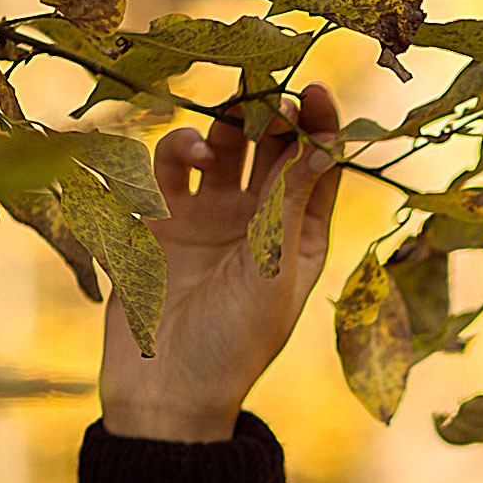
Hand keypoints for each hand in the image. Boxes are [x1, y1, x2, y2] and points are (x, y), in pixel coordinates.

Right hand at [98, 86, 343, 441]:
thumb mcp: (274, 272)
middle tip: (260, 90)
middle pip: (267, 147)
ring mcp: (208, 217)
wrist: (166, 392)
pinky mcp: (159, 222)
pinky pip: (168, 169)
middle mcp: (257, 219)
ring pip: (219, 148)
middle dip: (266, 114)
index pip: (316, 165)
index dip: (318, 125)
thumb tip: (324, 143)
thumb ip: (290, 204)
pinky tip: (187, 157)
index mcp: (301, 235)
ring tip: (219, 131)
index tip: (313, 89)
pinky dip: (176, 152)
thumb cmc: (235, 343)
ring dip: (222, 128)